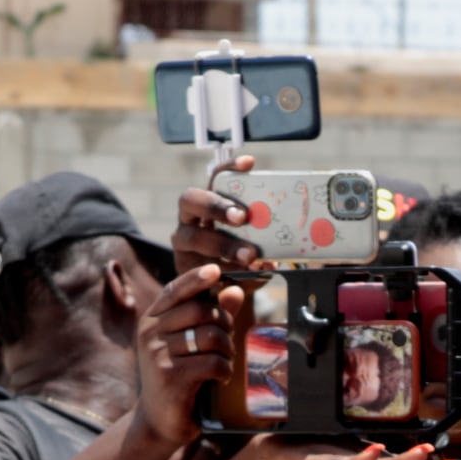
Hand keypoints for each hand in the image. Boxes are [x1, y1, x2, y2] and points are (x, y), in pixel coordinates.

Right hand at [134, 264, 246, 452]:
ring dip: (227, 350)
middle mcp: (150, 334)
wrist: (159, 421)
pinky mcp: (171, 377)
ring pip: (211, 336)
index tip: (216, 271)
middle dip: (224, 324)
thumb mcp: (190, 344)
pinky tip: (220, 378)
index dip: (197, 278)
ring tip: (224, 362)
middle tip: (227, 343)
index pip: (176, 290)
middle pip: (202, 311)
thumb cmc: (177, 378)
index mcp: (152, 320)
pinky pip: (213, 362)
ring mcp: (158, 355)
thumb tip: (235, 291)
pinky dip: (224, 371)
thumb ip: (212, 316)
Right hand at [172, 156, 270, 275]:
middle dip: (217, 206)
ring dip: (223, 245)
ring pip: (194, 237)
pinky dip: (224, 273)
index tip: (249, 164)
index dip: (228, 168)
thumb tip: (277, 244)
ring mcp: (182, 246)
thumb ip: (259, 238)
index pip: (213, 178)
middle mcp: (188, 220)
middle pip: (190, 200)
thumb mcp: (252, 244)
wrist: (225, 295)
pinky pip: (199, 270)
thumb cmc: (240, 260)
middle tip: (242, 217)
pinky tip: (244, 278)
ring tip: (249, 256)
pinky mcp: (183, 272)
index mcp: (207, 204)